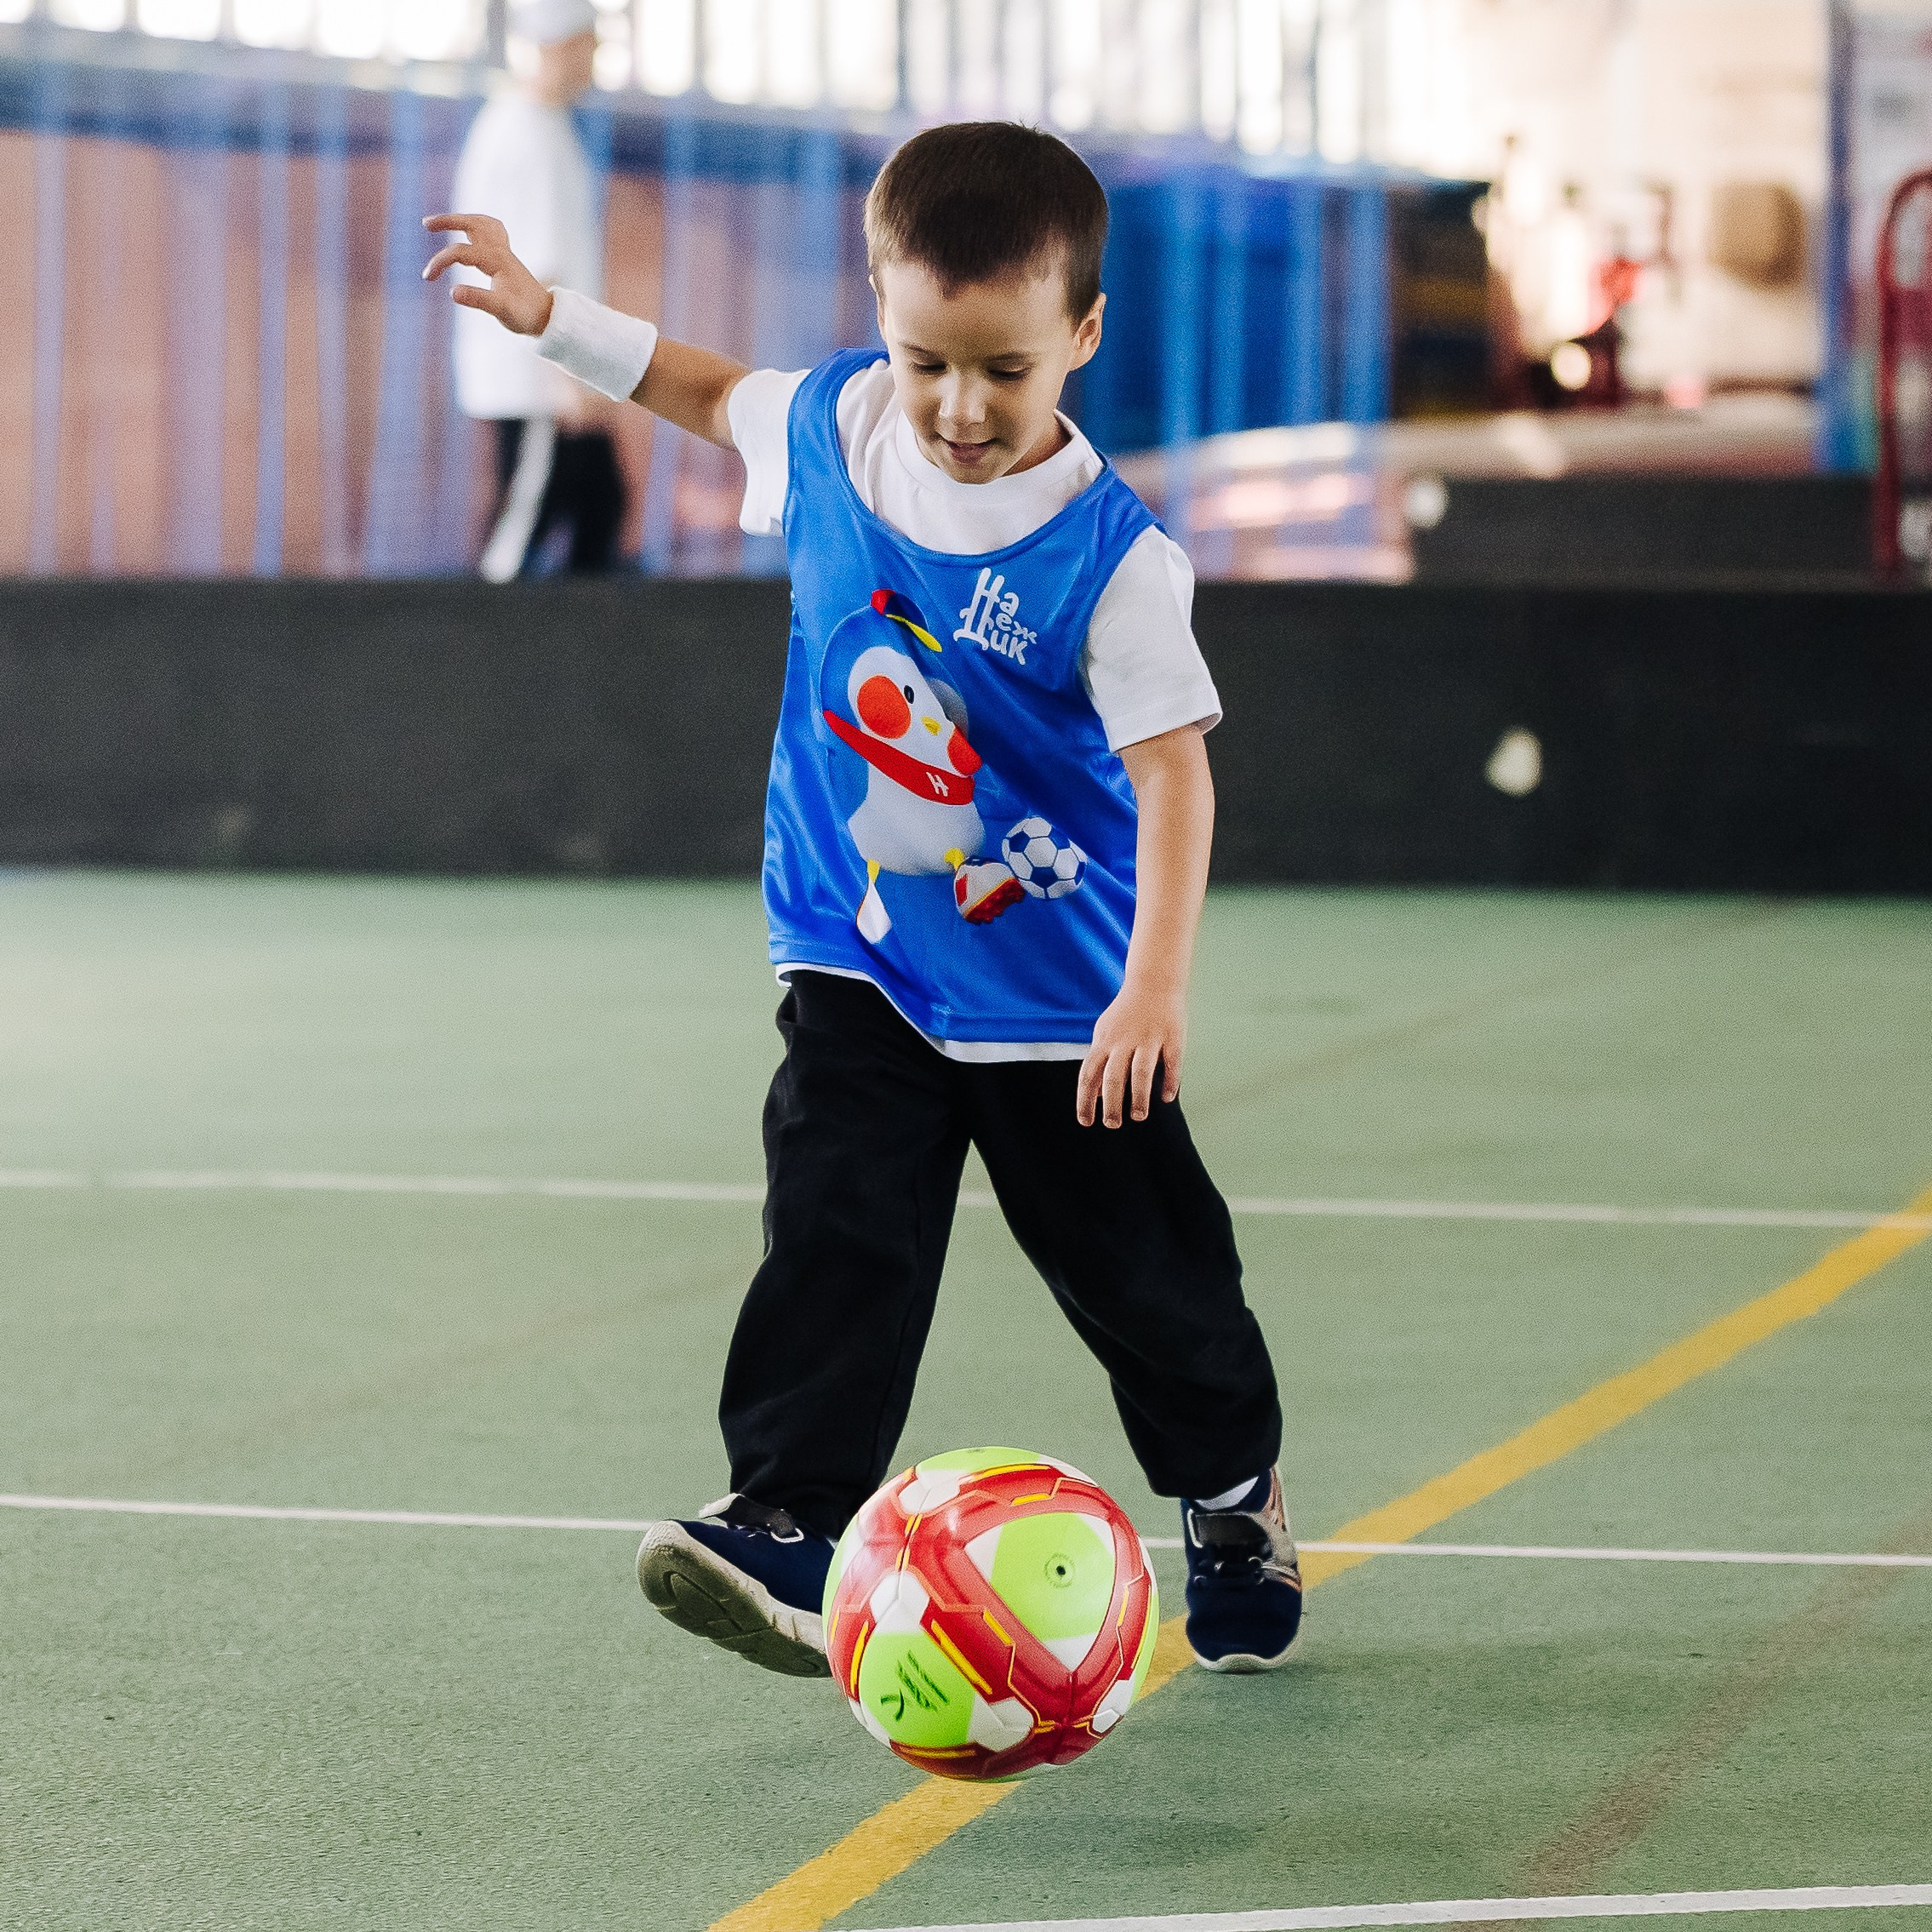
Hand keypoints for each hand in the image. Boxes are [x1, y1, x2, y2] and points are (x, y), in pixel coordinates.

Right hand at [421, 212, 552, 336]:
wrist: (547, 316)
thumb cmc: (525, 315)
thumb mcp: (501, 311)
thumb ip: (478, 300)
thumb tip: (452, 292)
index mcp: (496, 260)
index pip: (460, 252)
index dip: (440, 261)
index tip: (427, 277)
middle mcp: (500, 251)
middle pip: (472, 224)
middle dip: (448, 221)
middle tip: (426, 225)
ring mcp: (504, 252)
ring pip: (482, 224)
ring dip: (462, 219)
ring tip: (443, 223)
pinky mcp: (506, 258)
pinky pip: (492, 232)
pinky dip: (478, 226)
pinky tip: (471, 232)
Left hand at [1076, 979, 1186, 1128]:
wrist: (1153, 982)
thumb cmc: (1125, 1015)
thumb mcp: (1105, 1035)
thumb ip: (1099, 1064)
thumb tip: (1096, 1097)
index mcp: (1104, 1042)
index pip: (1089, 1075)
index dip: (1085, 1100)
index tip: (1086, 1122)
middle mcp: (1124, 1042)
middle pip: (1113, 1077)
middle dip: (1112, 1104)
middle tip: (1113, 1124)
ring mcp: (1149, 1039)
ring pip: (1141, 1073)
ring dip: (1139, 1097)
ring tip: (1138, 1116)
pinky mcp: (1172, 1037)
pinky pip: (1171, 1063)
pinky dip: (1170, 1082)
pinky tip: (1167, 1097)